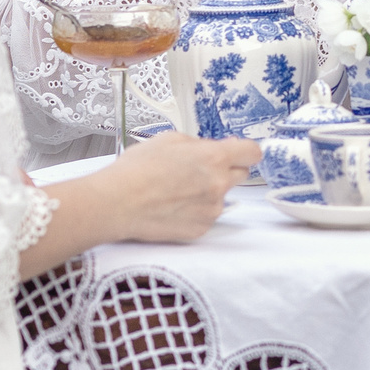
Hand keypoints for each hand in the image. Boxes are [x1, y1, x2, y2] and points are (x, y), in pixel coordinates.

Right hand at [21, 133, 263, 272]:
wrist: (116, 203)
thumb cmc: (136, 169)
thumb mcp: (169, 140)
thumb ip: (200, 143)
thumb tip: (219, 147)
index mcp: (214, 158)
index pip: (253, 153)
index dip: (246, 151)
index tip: (239, 153)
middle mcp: (219, 185)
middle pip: (241, 175)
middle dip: (225, 170)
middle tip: (199, 171)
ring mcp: (212, 210)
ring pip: (220, 197)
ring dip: (207, 192)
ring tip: (175, 191)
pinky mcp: (201, 229)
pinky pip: (206, 215)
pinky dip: (195, 211)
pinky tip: (172, 207)